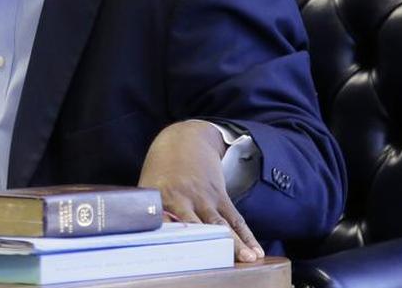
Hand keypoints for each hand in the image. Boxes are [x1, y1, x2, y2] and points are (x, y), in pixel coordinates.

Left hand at [139, 121, 263, 262]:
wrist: (185, 140)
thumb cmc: (162, 171)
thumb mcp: (148, 189)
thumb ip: (149, 215)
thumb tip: (146, 243)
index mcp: (160, 198)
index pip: (163, 223)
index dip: (169, 239)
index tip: (177, 256)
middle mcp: (183, 198)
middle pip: (196, 226)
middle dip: (206, 244)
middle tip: (218, 260)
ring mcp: (204, 197)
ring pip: (221, 224)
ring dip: (236, 243)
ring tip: (249, 258)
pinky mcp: (220, 195)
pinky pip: (235, 219)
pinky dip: (246, 236)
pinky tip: (256, 251)